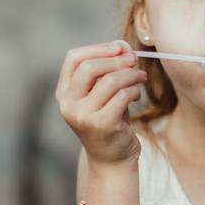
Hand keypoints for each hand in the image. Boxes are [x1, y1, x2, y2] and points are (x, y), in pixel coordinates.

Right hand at [56, 40, 147, 166]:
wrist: (111, 159)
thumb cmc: (109, 121)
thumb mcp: (103, 94)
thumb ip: (109, 70)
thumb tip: (123, 46)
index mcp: (64, 93)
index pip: (73, 58)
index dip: (98, 48)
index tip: (119, 48)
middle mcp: (68, 104)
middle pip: (90, 67)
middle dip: (116, 59)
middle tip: (134, 60)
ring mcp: (83, 116)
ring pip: (110, 80)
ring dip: (130, 74)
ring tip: (140, 77)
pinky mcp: (101, 125)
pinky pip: (122, 96)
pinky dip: (134, 90)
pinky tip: (137, 94)